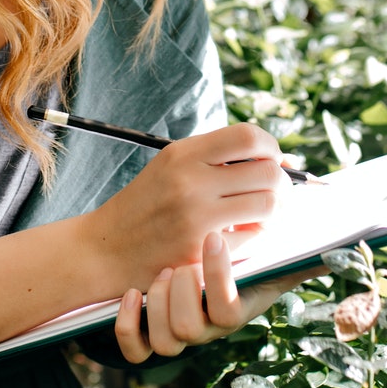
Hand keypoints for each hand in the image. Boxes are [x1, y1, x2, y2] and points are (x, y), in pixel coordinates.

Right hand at [84, 123, 295, 292]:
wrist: (105, 249)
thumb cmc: (145, 207)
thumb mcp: (170, 167)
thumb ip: (216, 159)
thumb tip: (277, 159)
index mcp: (182, 154)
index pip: (248, 136)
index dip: (271, 147)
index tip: (272, 159)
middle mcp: (189, 181)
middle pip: (267, 172)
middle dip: (281, 182)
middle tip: (275, 191)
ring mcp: (195, 218)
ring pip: (267, 205)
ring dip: (273, 210)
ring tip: (260, 213)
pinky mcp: (199, 251)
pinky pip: (252, 238)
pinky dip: (256, 235)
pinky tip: (242, 234)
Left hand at [112, 231, 325, 361]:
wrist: (186, 266)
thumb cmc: (235, 255)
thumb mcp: (265, 251)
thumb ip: (298, 251)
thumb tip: (335, 245)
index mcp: (236, 308)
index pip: (229, 311)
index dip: (218, 279)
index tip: (214, 237)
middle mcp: (208, 327)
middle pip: (190, 331)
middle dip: (182, 294)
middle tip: (180, 264)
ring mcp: (179, 334)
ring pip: (165, 341)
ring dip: (158, 305)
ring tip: (162, 274)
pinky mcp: (148, 336)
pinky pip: (135, 349)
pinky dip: (127, 326)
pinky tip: (129, 295)